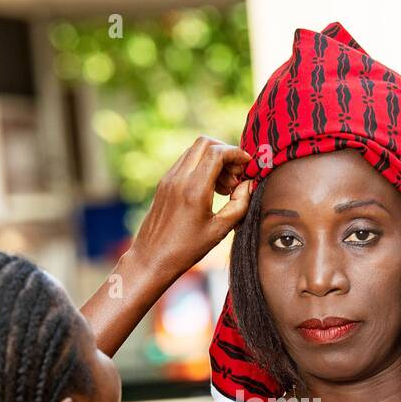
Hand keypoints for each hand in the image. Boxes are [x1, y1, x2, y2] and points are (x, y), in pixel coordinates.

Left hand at [129, 135, 251, 281]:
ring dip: (213, 159)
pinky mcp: (163, 183)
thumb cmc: (186, 250)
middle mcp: (179, 178)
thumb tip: (249, 185)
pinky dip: (201, 167)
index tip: (247, 165)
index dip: (236, 153)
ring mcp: (168, 178)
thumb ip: (239, 205)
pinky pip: (185, 162)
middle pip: (205, 142)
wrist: (151, 259)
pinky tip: (210, 189)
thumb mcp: (219, 231)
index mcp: (194, 188)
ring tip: (224, 186)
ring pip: (194, 151)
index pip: (217, 152)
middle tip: (236, 174)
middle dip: (225, 152)